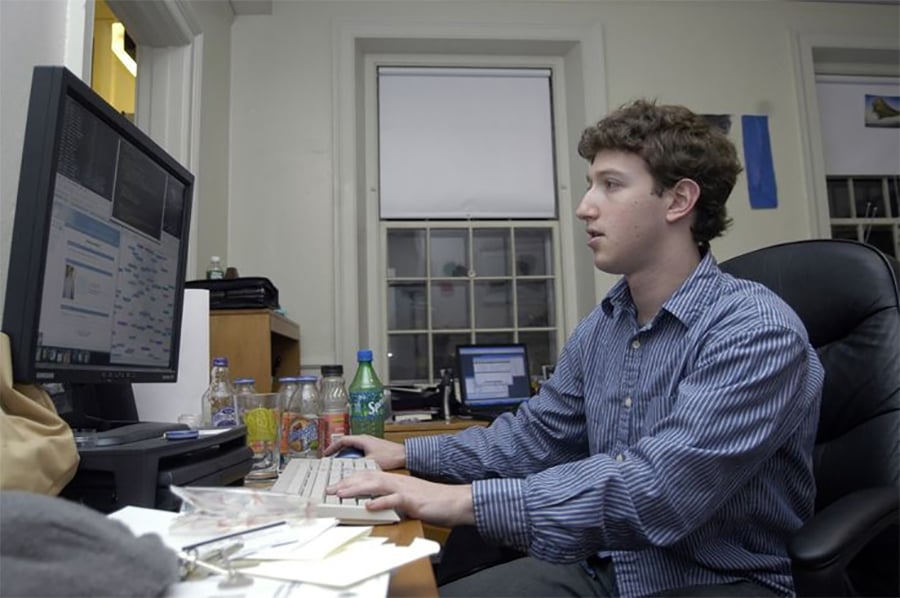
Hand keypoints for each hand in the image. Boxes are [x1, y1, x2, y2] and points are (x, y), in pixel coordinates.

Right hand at [322, 435, 405, 469]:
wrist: (404, 454)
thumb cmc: (390, 456)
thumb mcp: (370, 462)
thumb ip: (357, 465)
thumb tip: (346, 471)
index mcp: (361, 439)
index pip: (342, 440)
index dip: (332, 447)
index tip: (325, 454)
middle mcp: (364, 439)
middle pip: (346, 443)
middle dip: (337, 450)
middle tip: (329, 458)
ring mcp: (369, 442)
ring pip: (352, 447)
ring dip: (344, 453)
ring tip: (338, 462)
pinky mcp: (373, 447)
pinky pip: (358, 450)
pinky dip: (352, 455)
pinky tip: (352, 464)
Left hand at [327, 470, 474, 527]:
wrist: (455, 501)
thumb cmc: (432, 501)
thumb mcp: (407, 498)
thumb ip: (391, 499)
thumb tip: (374, 504)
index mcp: (395, 480)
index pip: (368, 475)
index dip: (350, 480)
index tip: (334, 486)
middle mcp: (397, 481)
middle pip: (367, 477)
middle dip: (346, 483)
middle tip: (329, 489)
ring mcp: (404, 488)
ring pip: (376, 485)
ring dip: (356, 489)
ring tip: (340, 494)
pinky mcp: (413, 500)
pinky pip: (394, 499)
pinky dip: (380, 502)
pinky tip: (369, 506)